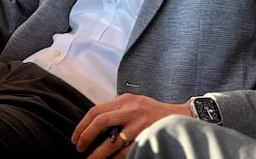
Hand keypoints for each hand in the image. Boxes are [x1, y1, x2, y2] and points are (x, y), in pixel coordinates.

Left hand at [72, 94, 189, 157]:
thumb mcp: (133, 103)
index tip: (76, 137)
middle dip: (86, 136)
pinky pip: (125, 152)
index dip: (82, 125)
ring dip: (98, 153)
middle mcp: (130, 110)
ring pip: (112, 141)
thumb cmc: (152, 111)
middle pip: (100, 122)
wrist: (179, 117)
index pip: (97, 110)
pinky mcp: (145, 138)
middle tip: (79, 148)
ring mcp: (138, 125)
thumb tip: (94, 123)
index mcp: (124, 100)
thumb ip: (116, 109)